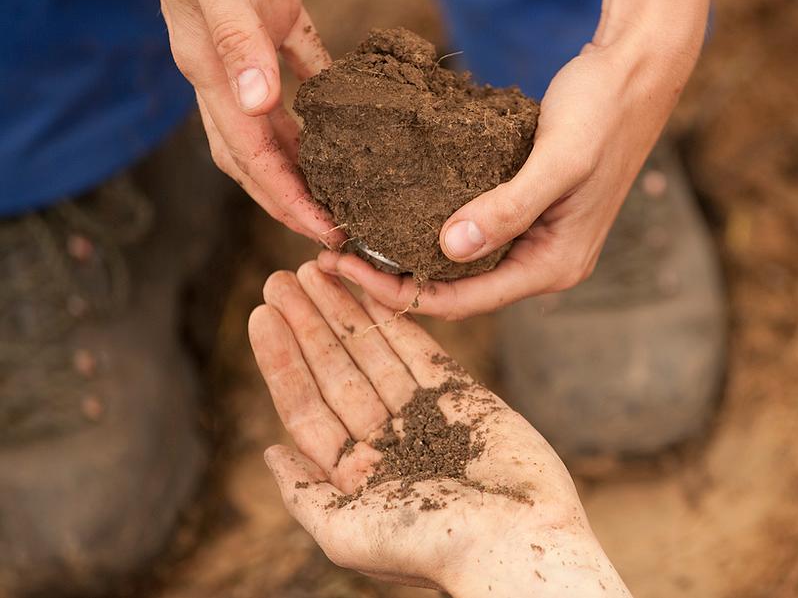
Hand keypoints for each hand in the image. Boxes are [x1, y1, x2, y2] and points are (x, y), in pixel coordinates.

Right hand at [146, 0, 340, 243]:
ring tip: (346, 192)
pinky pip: (305, 68)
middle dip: (293, 197)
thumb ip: (235, 39)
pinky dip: (325, 98)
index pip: (247, 152)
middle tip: (337, 231)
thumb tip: (259, 106)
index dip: (284, 197)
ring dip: (307, 159)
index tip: (324, 231)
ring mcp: (251, 45)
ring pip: (279, 122)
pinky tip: (354, 118)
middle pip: (257, 152)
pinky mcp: (276, 15)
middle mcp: (226, 68)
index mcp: (207, 69)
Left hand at [248, 262, 630, 596]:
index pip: (307, 406)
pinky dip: (397, 321)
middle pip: (336, 371)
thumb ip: (304, 493)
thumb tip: (270, 452)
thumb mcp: (345, 535)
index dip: (282, 359)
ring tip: (319, 269)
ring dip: (346, 312)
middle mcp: (386, 441)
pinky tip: (372, 290)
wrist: (516, 541)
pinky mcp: (465, 397)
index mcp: (355, 475)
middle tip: (283, 276)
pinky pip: (423, 350)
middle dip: (309, 323)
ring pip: (375, 352)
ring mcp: (425, 416)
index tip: (261, 314)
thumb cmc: (431, 548)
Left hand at [316, 39, 698, 318]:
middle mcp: (542, 263)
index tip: (343, 264)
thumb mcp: (558, 160)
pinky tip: (391, 210)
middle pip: (455, 289)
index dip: (399, 291)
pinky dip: (427, 226)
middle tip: (331, 254)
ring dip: (407, 254)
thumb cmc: (602, 113)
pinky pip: (468, 231)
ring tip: (351, 235)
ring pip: (458, 263)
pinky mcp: (524, 211)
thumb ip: (509, 207)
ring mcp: (534, 239)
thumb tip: (448, 248)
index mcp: (553, 266)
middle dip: (393, 277)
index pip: (463, 300)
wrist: (635, 73)